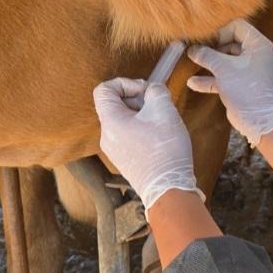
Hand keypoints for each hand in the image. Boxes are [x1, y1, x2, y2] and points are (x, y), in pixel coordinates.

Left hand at [93, 78, 203, 215]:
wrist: (168, 189)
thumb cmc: (165, 152)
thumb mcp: (165, 111)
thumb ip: (156, 91)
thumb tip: (152, 91)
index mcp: (111, 122)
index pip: (104, 89)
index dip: (124, 83)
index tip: (144, 91)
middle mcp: (107, 136)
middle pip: (115, 105)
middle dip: (137, 99)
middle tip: (157, 105)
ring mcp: (114, 150)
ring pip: (123, 120)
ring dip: (142, 114)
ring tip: (161, 122)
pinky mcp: (124, 159)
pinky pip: (128, 135)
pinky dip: (142, 128)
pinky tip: (159, 136)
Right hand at [187, 19, 272, 146]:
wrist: (258, 120)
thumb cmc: (245, 88)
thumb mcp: (223, 68)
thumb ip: (206, 55)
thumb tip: (191, 49)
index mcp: (259, 45)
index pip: (238, 27)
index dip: (221, 31)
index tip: (207, 40)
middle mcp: (256, 56)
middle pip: (230, 43)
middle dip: (212, 48)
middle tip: (196, 50)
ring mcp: (249, 71)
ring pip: (226, 61)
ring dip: (209, 63)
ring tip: (191, 62)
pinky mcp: (241, 85)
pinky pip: (224, 77)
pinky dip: (211, 79)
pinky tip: (193, 83)